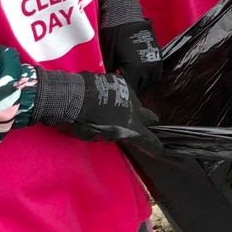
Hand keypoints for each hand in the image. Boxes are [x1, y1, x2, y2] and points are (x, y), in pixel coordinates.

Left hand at [32, 70, 160, 153]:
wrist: (71, 95)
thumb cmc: (81, 122)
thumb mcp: (96, 136)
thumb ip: (111, 135)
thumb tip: (115, 133)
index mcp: (131, 127)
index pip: (150, 140)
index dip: (155, 147)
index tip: (160, 151)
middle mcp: (134, 110)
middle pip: (149, 118)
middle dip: (147, 122)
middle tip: (141, 126)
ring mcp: (128, 93)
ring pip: (135, 103)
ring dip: (129, 108)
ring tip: (116, 111)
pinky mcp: (118, 81)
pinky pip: (122, 92)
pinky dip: (118, 97)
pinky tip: (106, 99)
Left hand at [100, 19, 161, 94]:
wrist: (126, 14)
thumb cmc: (114, 34)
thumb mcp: (107, 57)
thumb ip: (109, 75)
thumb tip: (107, 87)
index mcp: (136, 69)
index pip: (128, 91)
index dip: (119, 93)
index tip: (112, 94)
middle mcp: (149, 68)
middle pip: (139, 89)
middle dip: (129, 90)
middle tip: (118, 88)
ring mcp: (156, 63)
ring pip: (148, 83)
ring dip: (138, 84)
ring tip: (127, 80)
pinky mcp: (158, 57)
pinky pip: (153, 74)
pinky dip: (144, 76)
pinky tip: (135, 72)